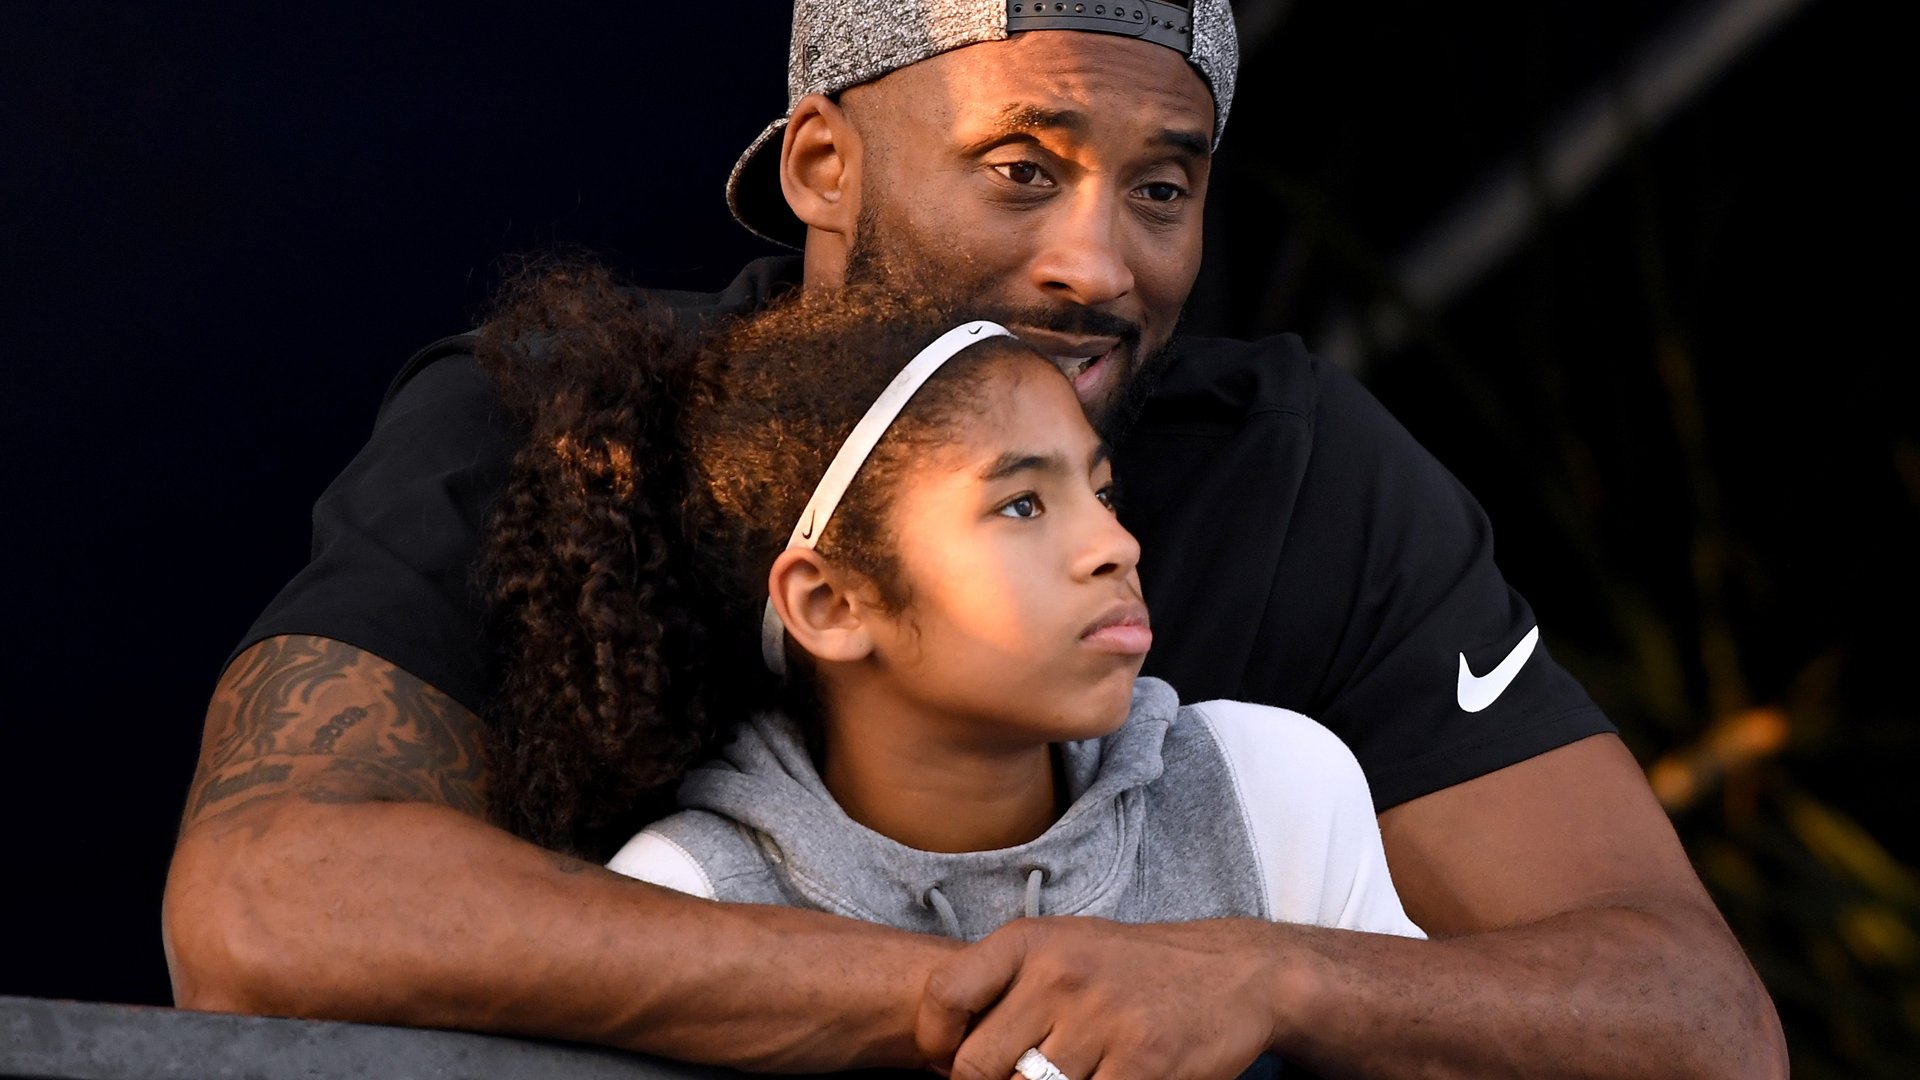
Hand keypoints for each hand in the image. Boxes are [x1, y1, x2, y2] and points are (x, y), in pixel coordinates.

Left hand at [915, 917, 1284, 1079]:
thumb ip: (1001, 990)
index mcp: (1030, 941)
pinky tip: (1111, 1079)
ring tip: (1077, 1072)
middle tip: (1022, 1079)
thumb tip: (940, 1058)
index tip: (950, 1062)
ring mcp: (1102, 1020)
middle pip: (977, 1067)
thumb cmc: (1131, 973)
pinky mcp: (1143, 1064)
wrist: (1232, 975)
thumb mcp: (1061, 951)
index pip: (943, 995)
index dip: (935, 1045)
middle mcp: (1060, 974)